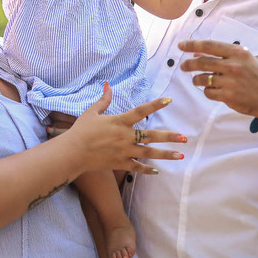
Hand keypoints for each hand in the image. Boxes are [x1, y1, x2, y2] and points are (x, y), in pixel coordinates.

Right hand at [63, 84, 186, 173]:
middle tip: (184, 138)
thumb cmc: (81, 130)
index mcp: (119, 121)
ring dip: (166, 155)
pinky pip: (137, 167)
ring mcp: (123, 151)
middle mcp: (125, 136)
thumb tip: (108, 85)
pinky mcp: (120, 163)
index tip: (169, 101)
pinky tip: (157, 171)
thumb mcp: (91, 112)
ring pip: (149, 153)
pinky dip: (147, 170)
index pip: (141, 111)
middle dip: (169, 137)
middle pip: (151, 136)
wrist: (73, 152)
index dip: (155, 105)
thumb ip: (103, 100)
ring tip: (180, 156)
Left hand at [177, 40, 257, 123]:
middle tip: (183, 66)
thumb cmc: (257, 76)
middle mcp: (233, 65)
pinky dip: (207, 91)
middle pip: (202, 62)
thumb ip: (224, 55)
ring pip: (202, 79)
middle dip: (189, 65)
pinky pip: (208, 92)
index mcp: (237, 52)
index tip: (181, 45)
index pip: (209, 46)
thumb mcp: (245, 59)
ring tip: (198, 80)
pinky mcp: (228, 96)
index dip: (192, 45)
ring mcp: (230, 81)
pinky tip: (213, 90)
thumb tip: (197, 53)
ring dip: (197, 80)